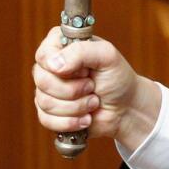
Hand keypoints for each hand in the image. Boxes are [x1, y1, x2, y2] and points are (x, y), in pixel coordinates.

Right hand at [32, 30, 161, 150]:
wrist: (126, 108)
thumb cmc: (118, 78)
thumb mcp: (107, 56)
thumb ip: (81, 51)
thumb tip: (53, 65)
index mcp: (60, 46)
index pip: (43, 56)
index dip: (65, 68)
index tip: (86, 71)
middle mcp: (50, 67)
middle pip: (42, 81)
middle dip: (74, 89)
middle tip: (92, 86)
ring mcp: (47, 91)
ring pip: (45, 102)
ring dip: (77, 106)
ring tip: (94, 101)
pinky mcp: (49, 113)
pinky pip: (46, 120)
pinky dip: (71, 122)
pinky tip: (86, 118)